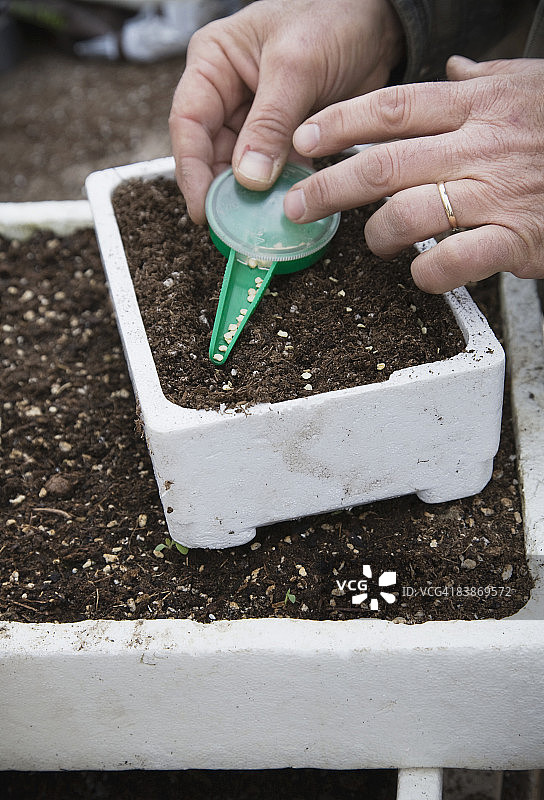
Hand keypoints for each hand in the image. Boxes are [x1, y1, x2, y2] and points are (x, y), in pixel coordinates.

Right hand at [169, 0, 403, 222]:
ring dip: (250, 196)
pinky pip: (274, 170)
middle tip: (230, 225)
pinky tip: (285, 208)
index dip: (192, 169)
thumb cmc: (333, 16)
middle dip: (221, 189)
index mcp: (214, 63)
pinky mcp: (285, 135)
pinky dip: (278, 190)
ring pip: (242, 167)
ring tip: (256, 223)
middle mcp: (228, 92)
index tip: (202, 208)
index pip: (189, 123)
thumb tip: (248, 179)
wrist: (381, 20)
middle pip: (211, 151)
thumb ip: (270, 123)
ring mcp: (256, 117)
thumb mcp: (296, 67)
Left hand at [284, 57, 543, 291]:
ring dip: (377, 233)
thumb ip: (482, 79)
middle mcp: (481, 146)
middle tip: (298, 205)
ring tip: (372, 240)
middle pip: (384, 164)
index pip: (393, 108)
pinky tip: (420, 271)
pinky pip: (455, 261)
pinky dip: (426, 271)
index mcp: (478, 105)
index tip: (303, 139)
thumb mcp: (528, 88)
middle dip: (329, 186)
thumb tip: (447, 66)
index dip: (340, 123)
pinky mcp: (517, 239)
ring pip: (410, 213)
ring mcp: (498, 194)